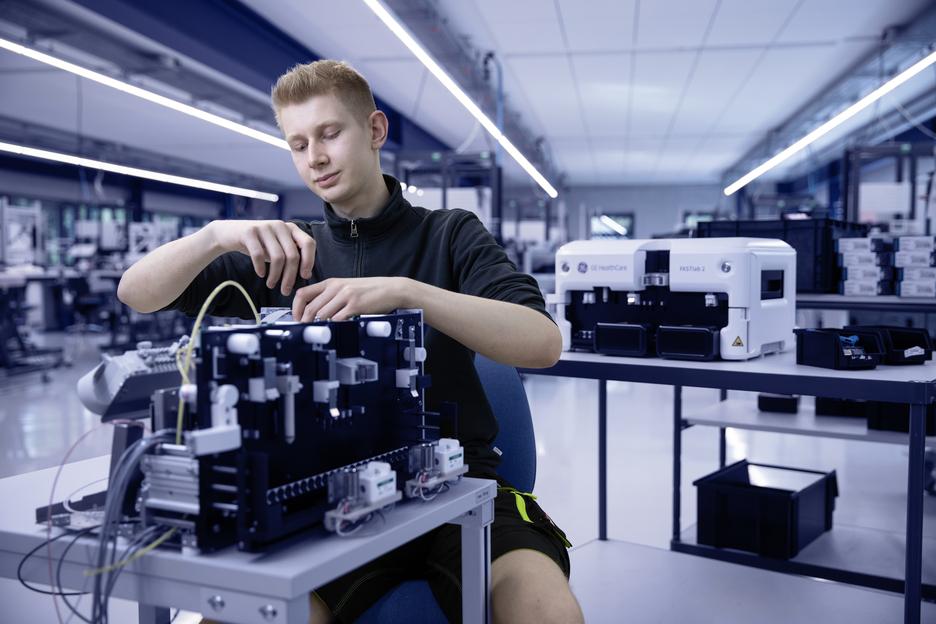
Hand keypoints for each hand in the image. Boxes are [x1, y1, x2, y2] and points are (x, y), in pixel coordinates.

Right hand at [208, 220, 314, 294]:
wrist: (229, 233)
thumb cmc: (258, 244)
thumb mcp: (277, 247)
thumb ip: (291, 256)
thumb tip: (306, 275)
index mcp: (291, 228)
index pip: (308, 243)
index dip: (309, 261)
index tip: (304, 276)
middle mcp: (280, 225)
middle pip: (292, 255)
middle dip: (290, 276)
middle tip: (285, 290)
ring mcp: (265, 227)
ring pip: (277, 257)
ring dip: (275, 275)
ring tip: (271, 284)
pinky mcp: (249, 232)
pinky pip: (259, 254)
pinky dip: (261, 268)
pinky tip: (261, 274)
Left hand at [291, 277, 412, 321]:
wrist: (392, 289)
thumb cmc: (371, 290)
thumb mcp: (347, 287)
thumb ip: (331, 296)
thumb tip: (315, 313)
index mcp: (331, 282)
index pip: (303, 294)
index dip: (296, 309)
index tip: (298, 319)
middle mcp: (336, 287)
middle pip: (311, 308)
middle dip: (305, 323)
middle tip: (306, 332)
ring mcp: (346, 296)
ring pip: (322, 314)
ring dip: (318, 327)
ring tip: (319, 333)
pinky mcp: (356, 305)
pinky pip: (338, 319)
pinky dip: (333, 327)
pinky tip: (334, 331)